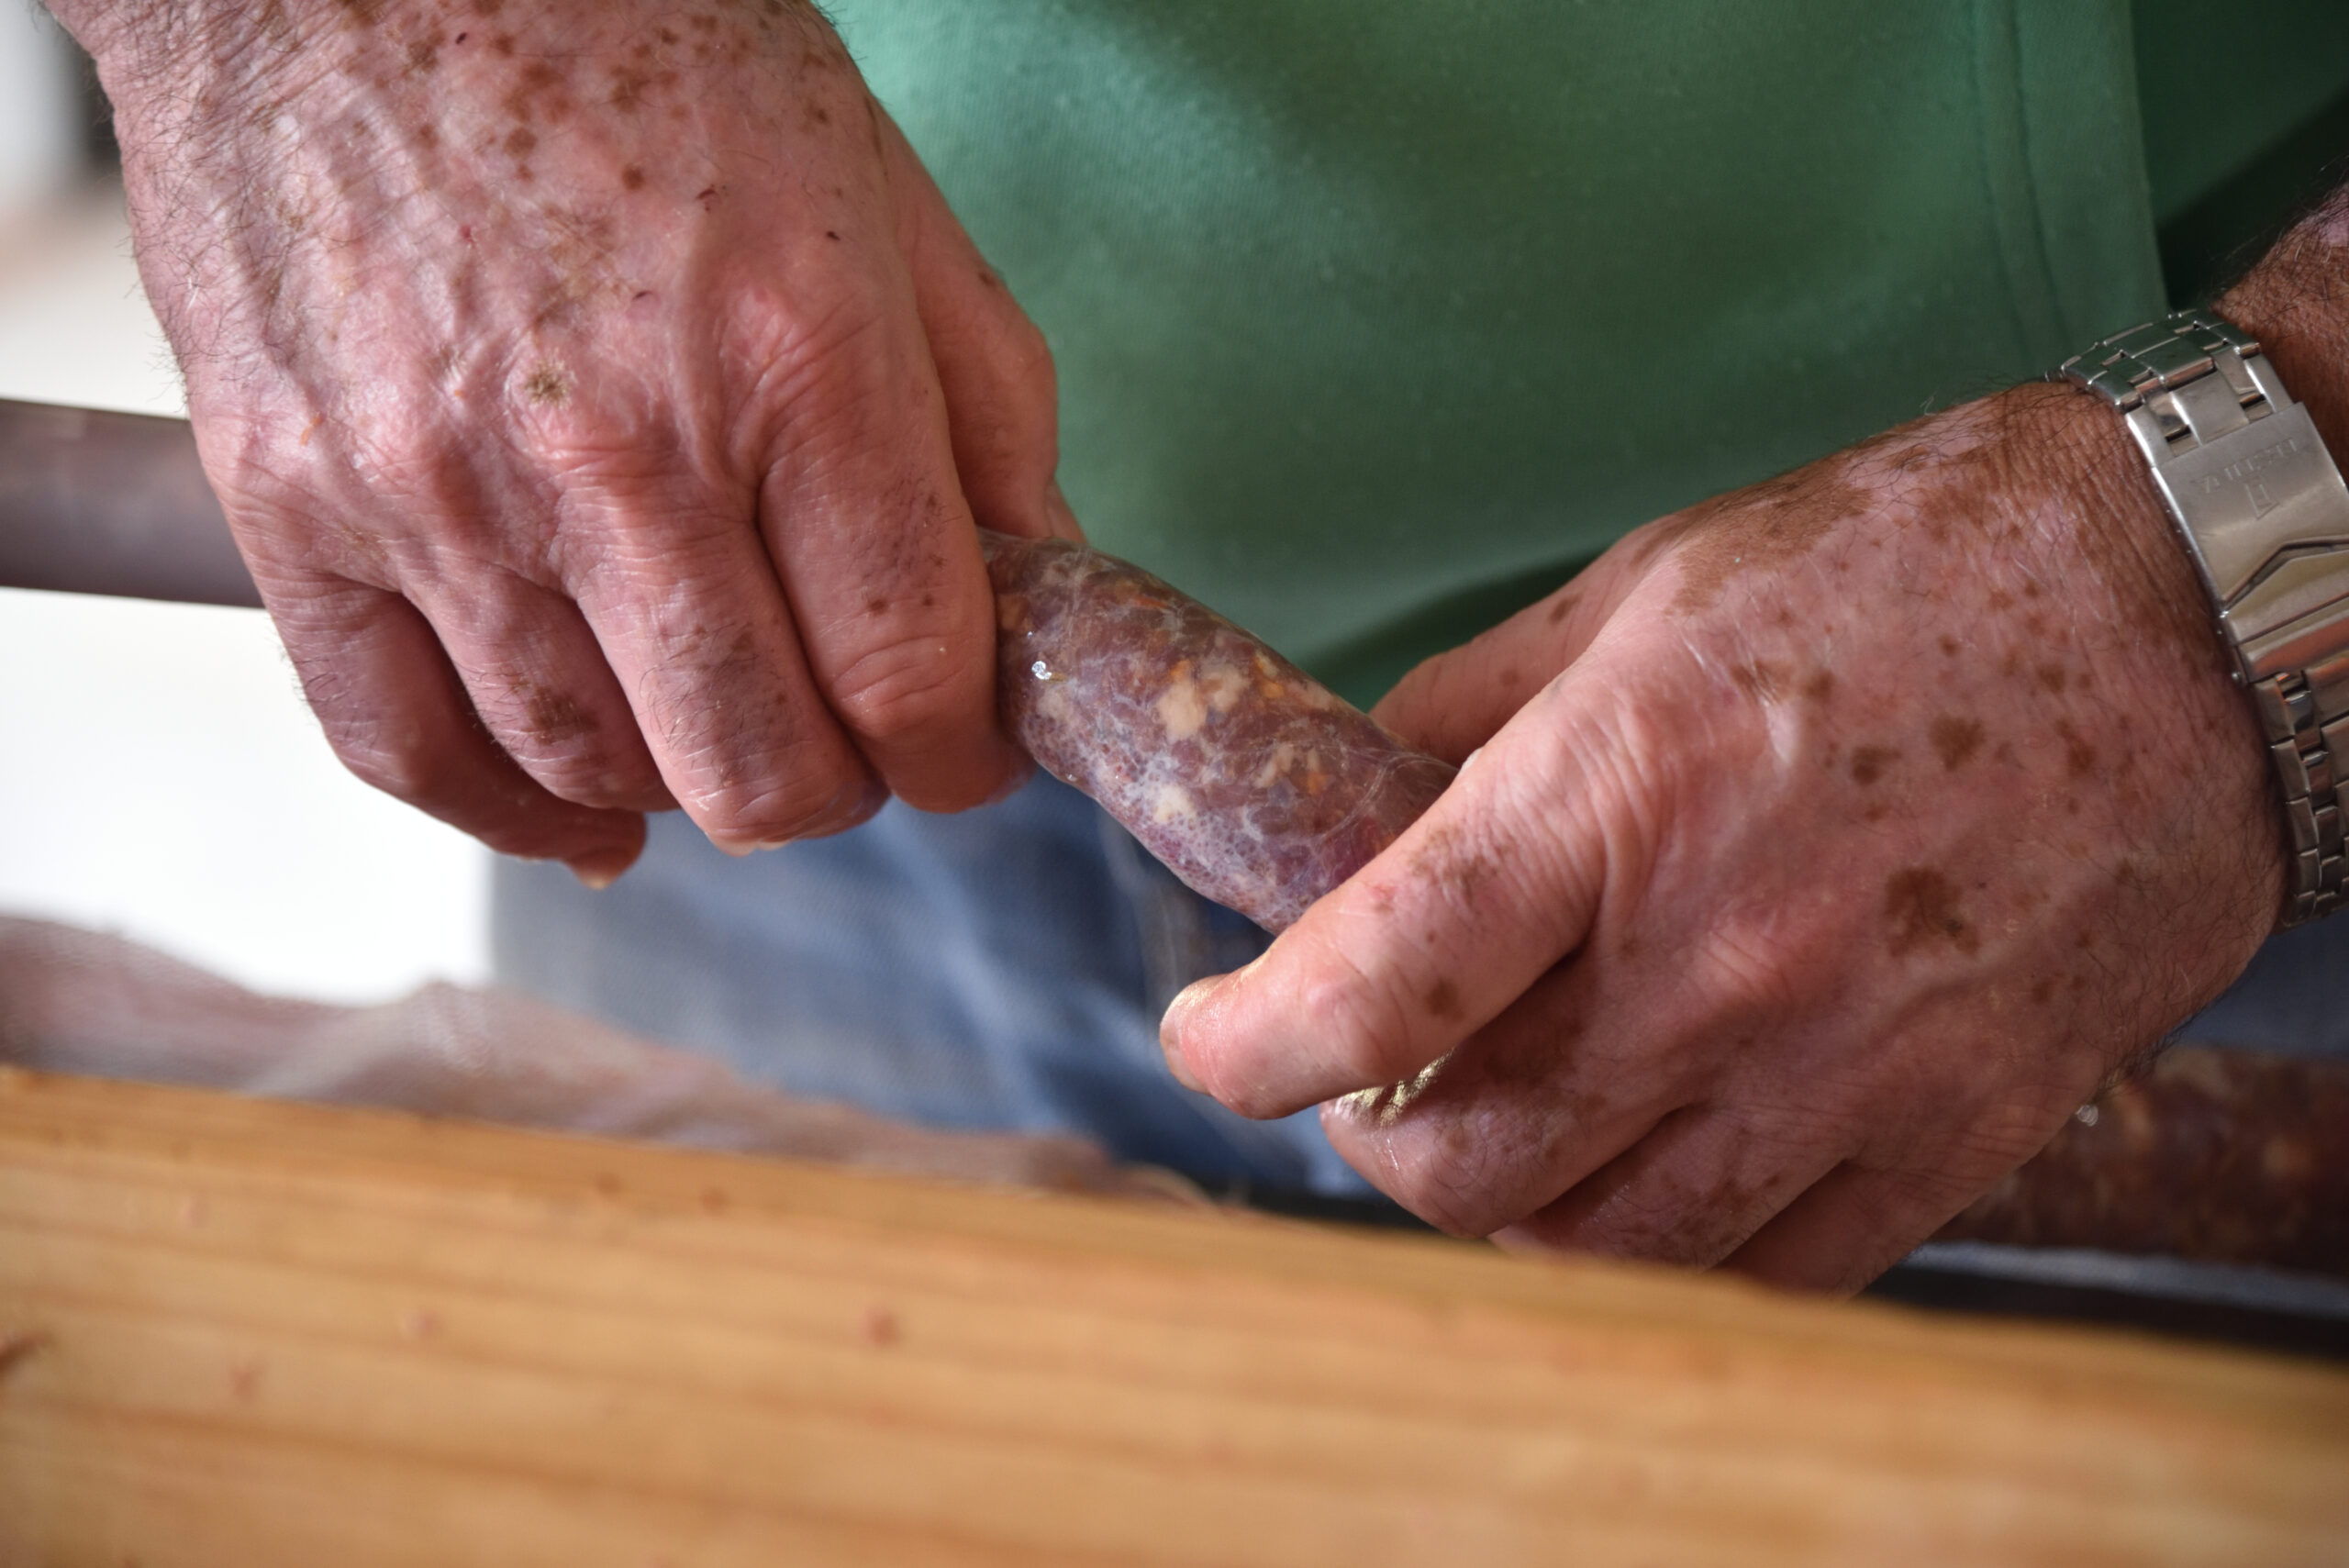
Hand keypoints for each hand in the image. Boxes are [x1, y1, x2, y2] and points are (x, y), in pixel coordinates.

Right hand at [59, 0, 1067, 880]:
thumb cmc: (633, 49)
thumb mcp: (880, 196)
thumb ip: (987, 417)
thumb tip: (1042, 603)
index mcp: (798, 361)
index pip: (912, 677)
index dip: (961, 757)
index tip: (960, 749)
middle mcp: (620, 450)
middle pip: (760, 771)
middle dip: (836, 786)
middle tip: (845, 735)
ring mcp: (439, 490)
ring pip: (596, 774)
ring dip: (685, 783)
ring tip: (712, 713)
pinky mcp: (294, 507)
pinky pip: (403, 748)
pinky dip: (507, 809)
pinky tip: (577, 805)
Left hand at [1164, 378, 2293, 1293]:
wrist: (2191, 606)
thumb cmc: (1907, 564)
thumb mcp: (1644, 586)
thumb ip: (1474, 713)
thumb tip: (1360, 795)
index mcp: (1617, 795)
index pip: (1371, 986)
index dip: (1243, 1048)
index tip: (1209, 1040)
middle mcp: (1721, 963)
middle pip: (1460, 1167)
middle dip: (1371, 1136)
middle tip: (1369, 1073)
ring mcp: (1846, 1070)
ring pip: (1599, 1249)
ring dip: (1512, 1202)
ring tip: (1508, 1114)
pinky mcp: (1957, 1135)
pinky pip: (1766, 1275)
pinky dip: (1672, 1241)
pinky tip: (1655, 1155)